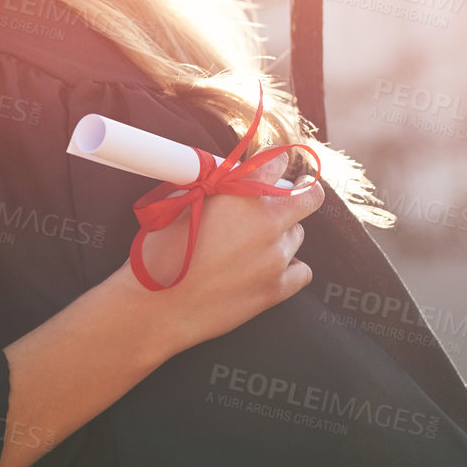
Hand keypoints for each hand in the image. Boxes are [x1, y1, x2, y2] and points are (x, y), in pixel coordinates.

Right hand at [114, 150, 323, 358]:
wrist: (157, 304)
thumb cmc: (160, 250)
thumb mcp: (182, 202)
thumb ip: (217, 186)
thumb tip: (234, 177)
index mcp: (243, 194)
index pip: (277, 162)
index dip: (274, 162)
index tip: (271, 167)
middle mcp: (267, 222)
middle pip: (309, 197)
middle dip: (302, 192)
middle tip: (288, 195)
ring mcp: (276, 258)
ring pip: (298, 235)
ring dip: (283, 233)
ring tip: (253, 243)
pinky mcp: (276, 290)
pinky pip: (302, 271)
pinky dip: (290, 266)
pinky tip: (269, 268)